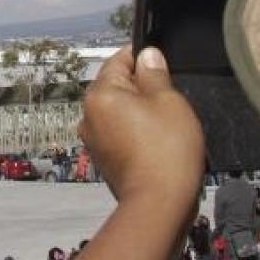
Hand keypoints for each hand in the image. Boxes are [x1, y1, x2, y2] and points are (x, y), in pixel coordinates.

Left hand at [79, 47, 203, 210]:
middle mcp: (88, 115)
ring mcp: (93, 139)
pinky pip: (120, 133)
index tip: (162, 61)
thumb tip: (147, 55)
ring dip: (141, 111)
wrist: (159, 204)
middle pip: (117, 86)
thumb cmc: (166, 149)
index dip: (142, 57)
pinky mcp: (103, 158)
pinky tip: (158, 142)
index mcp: (99, 94)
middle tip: (171, 99)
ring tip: (167, 125)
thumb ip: (155, 73)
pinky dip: (137, 132)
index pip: (118, 60)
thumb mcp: (168, 100)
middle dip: (143, 88)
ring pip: (120, 111)